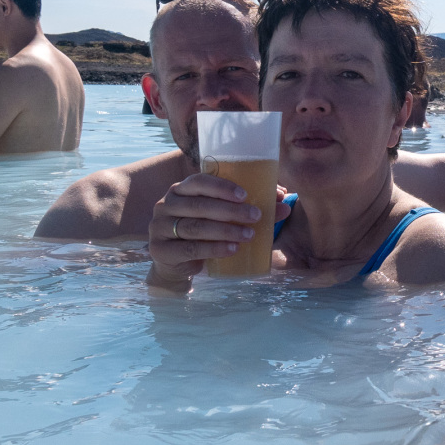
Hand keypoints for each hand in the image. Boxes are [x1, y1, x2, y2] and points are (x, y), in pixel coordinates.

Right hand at [145, 174, 289, 285]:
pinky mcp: (160, 250)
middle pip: (199, 205)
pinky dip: (213, 249)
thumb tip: (285, 200)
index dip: (221, 187)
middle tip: (256, 217)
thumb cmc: (204, 233)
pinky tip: (232, 250)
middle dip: (231, 211)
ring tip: (249, 236)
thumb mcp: (223, 217)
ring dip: (225, 231)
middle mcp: (166, 204)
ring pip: (196, 227)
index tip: (245, 195)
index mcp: (181, 189)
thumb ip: (249, 207)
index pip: (198, 181)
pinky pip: (190, 248)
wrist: (177, 263)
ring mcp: (159, 227)